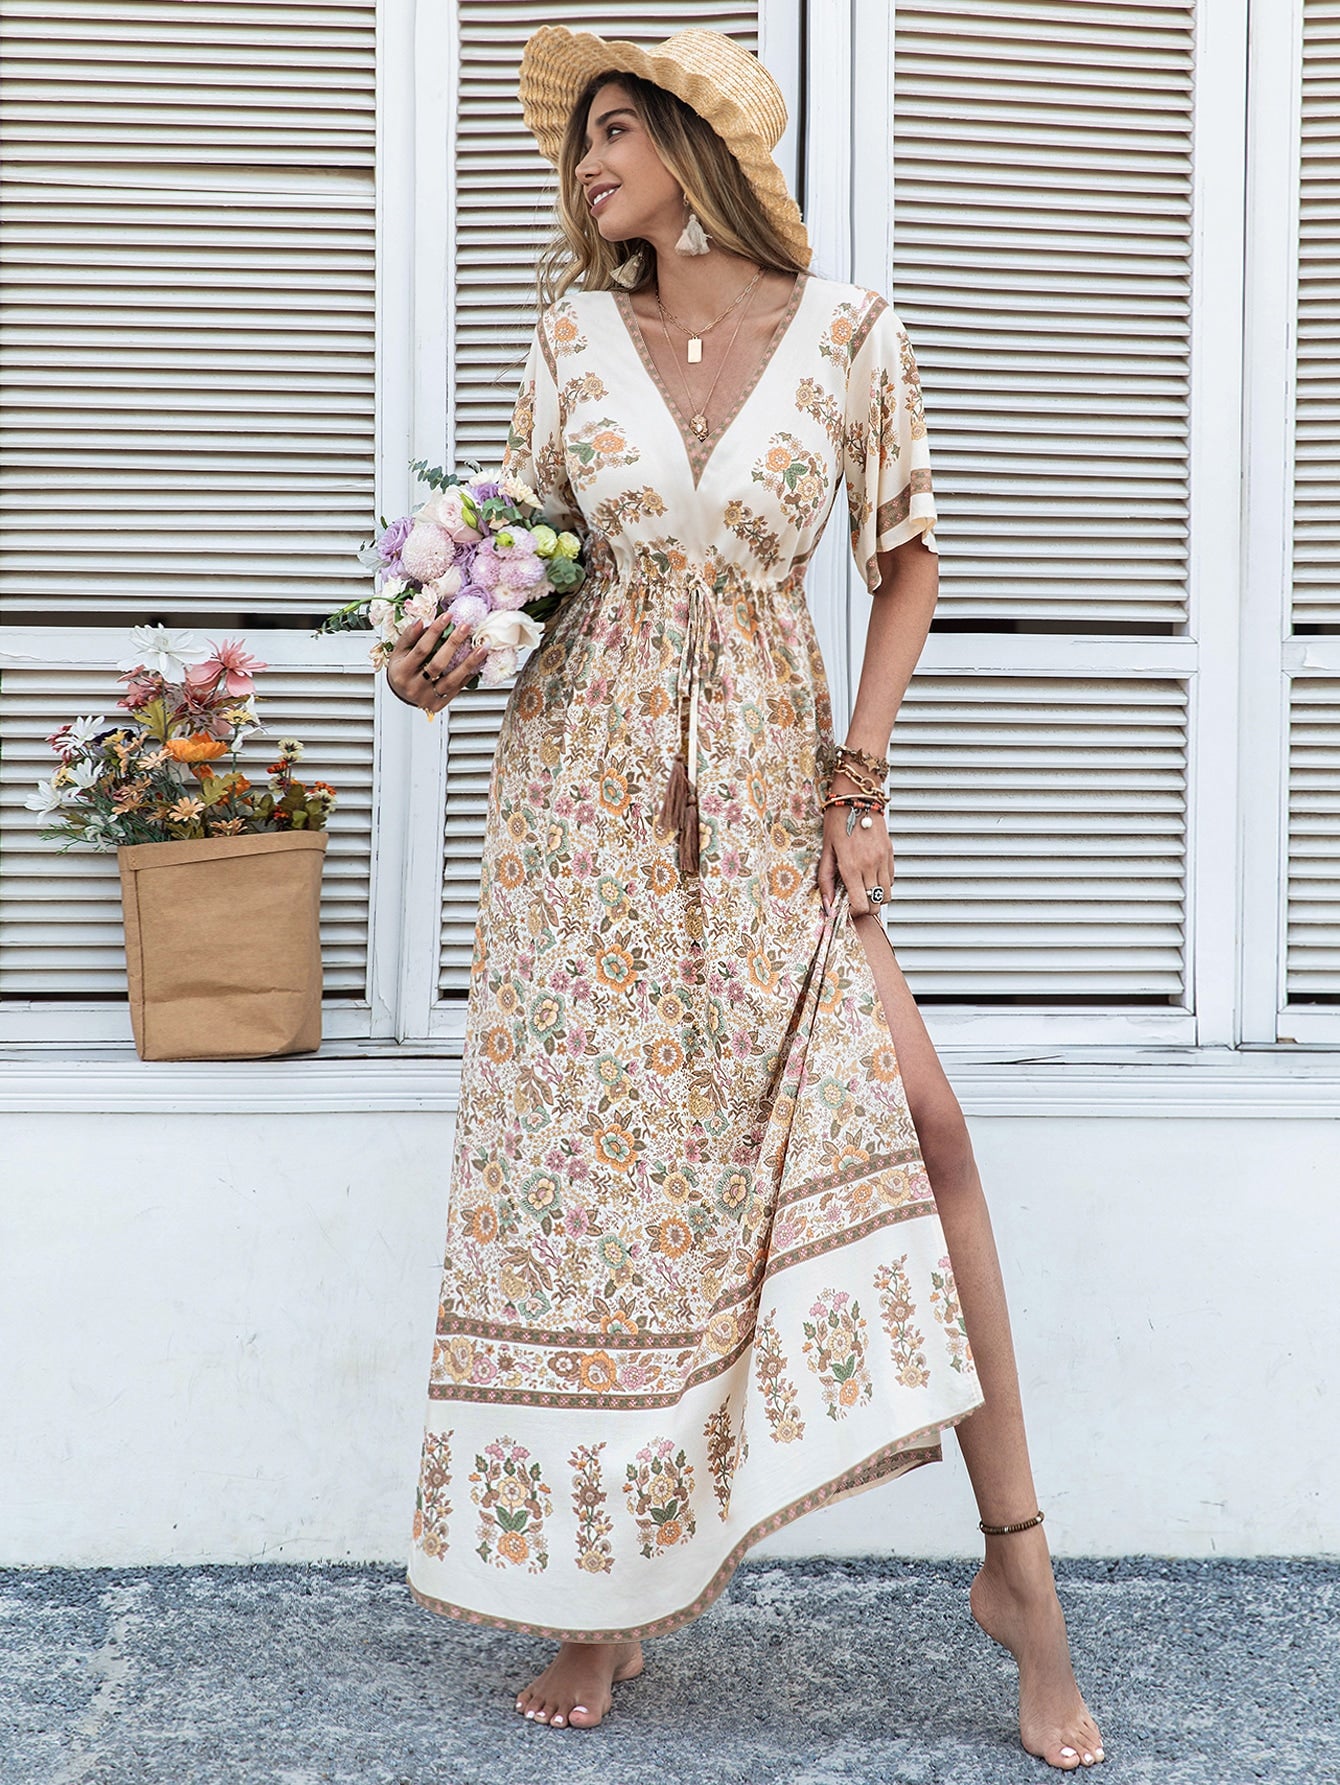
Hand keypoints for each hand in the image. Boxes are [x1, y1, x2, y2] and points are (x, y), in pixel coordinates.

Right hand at [385, 609, 489, 713]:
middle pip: (437, 664)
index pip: (421, 649)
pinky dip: (469, 675)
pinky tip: (479, 663)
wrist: (401, 694)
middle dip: (453, 643)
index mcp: (401, 672)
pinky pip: (457, 688)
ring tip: (482, 647)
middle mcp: (414, 687)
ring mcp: (427, 698)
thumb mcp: (399, 652)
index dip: (435, 632)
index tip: (447, 616)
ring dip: (469, 662)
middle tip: (466, 627)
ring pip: (452, 679)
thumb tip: (421, 621)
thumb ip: (409, 637)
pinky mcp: (439, 704)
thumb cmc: (401, 670)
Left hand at [816, 792, 894, 918]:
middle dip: (865, 908)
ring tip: (862, 888)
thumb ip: (826, 880)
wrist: (856, 798)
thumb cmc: (837, 821)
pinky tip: (870, 875)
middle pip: (876, 905)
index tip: (845, 907)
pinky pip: (891, 879)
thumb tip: (827, 905)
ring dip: (875, 897)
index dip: (853, 912)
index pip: (861, 906)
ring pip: (887, 895)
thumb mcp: (826, 851)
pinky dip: (882, 883)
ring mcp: (883, 860)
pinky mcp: (890, 853)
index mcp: (852, 867)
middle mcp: (871, 865)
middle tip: (854, 899)